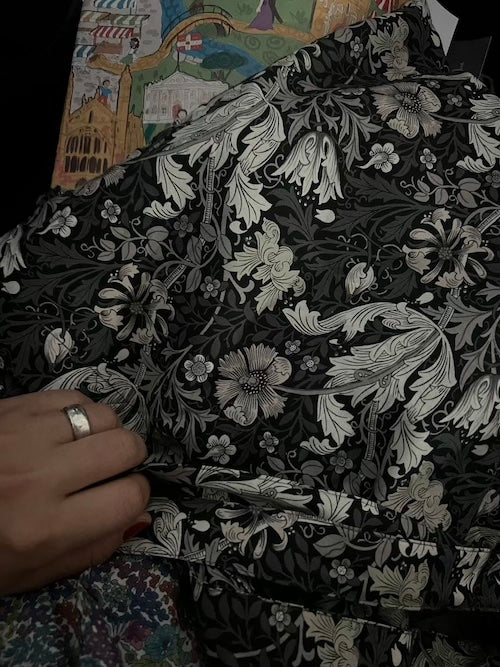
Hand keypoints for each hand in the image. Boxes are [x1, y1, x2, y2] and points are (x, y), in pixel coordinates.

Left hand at [0, 390, 150, 594]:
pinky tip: (65, 429)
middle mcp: (39, 478)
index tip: (125, 494)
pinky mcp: (15, 407)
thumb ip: (90, 551)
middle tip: (112, 467)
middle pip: (124, 448)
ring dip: (106, 432)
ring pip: (104, 416)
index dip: (136, 495)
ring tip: (87, 445)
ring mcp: (25, 435)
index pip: (129, 498)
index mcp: (43, 529)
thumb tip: (135, 518)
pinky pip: (74, 396)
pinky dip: (80, 412)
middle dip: (130, 458)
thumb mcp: (30, 573)